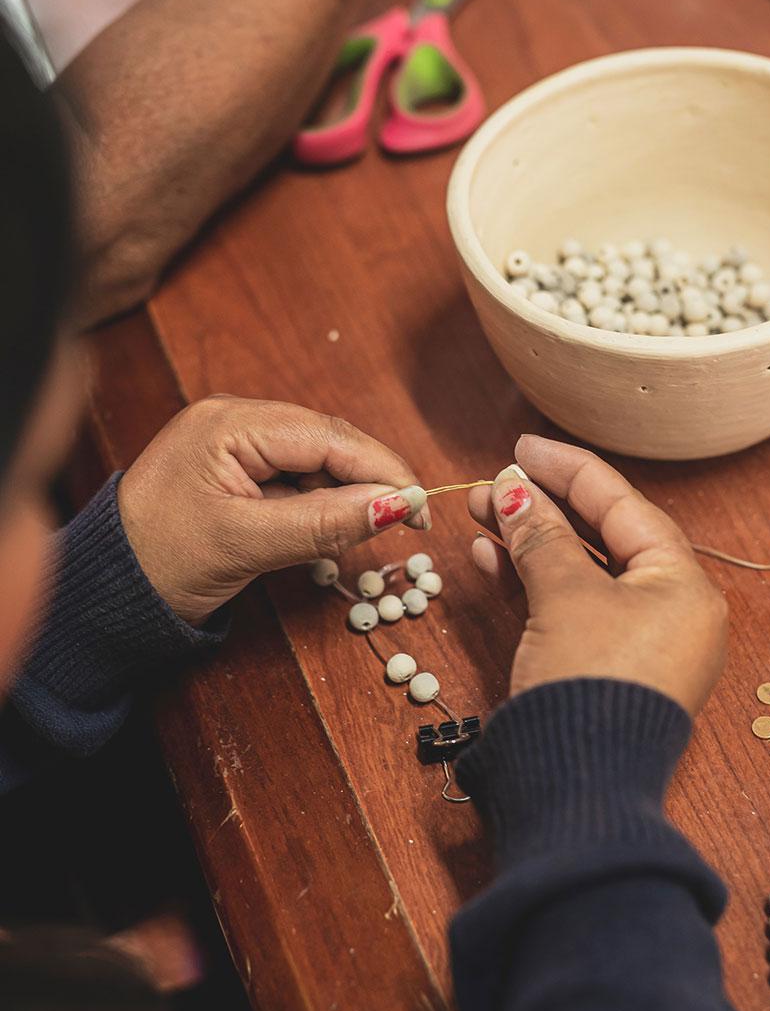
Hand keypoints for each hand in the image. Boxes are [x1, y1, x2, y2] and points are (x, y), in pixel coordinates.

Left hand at [117, 396, 429, 624]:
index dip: (383, 470)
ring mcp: (236, 441)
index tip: (422, 507)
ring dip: (346, 495)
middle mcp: (236, 419)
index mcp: (230, 423)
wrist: (105, 592)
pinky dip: (321, 504)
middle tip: (409, 524)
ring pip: (318, 461)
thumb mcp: (247, 543)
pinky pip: (298, 477)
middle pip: (329, 442)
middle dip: (370, 481)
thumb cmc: (160, 562)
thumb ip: (324, 522)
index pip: (329, 436)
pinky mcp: (238, 468)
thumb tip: (397, 507)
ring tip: (361, 535)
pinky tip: (329, 530)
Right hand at [468, 436, 726, 715]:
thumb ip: (540, 535)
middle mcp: (670, 609)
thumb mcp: (564, 596)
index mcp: (683, 583)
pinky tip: (490, 559)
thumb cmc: (589, 685)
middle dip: (541, 507)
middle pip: (602, 536)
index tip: (521, 446)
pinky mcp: (604, 668)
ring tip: (478, 515)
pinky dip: (532, 583)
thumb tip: (512, 488)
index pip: (623, 504)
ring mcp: (637, 641)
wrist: (579, 789)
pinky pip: (570, 608)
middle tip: (488, 485)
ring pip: (580, 572)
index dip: (568, 469)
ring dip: (530, 542)